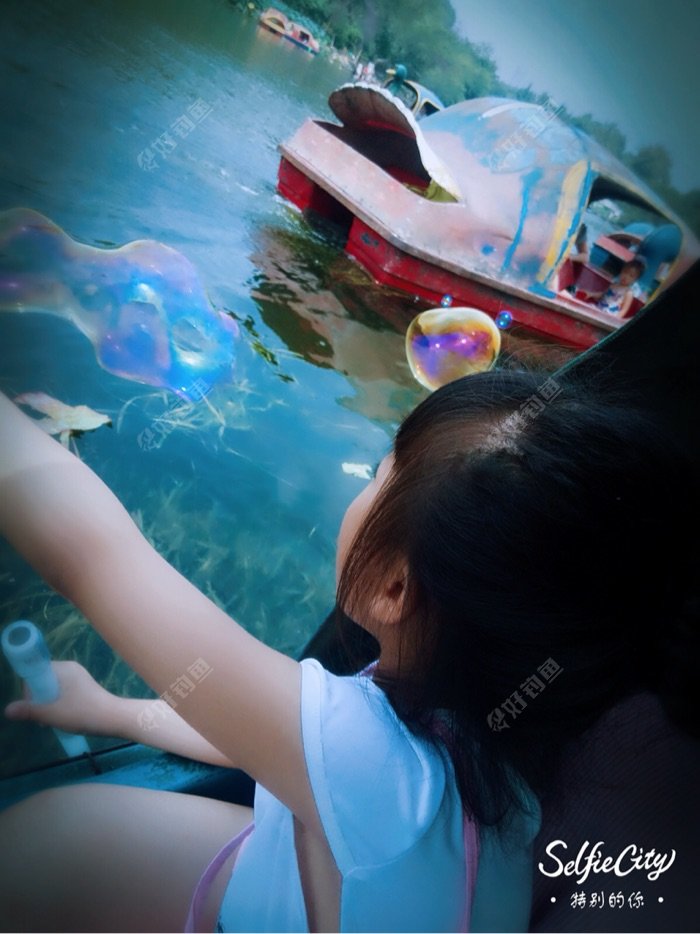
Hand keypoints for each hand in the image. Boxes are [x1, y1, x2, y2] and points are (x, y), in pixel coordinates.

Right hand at [4, 660, 119, 735]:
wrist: (114, 718)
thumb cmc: (82, 713)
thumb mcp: (52, 714)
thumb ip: (29, 711)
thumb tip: (7, 710)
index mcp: (63, 668)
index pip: (37, 671)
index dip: (30, 688)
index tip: (33, 704)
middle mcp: (71, 669)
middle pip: (44, 680)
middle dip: (39, 699)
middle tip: (43, 717)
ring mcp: (78, 678)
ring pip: (53, 688)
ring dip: (48, 704)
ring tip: (53, 720)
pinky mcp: (84, 688)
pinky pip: (63, 692)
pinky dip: (59, 704)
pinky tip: (62, 718)